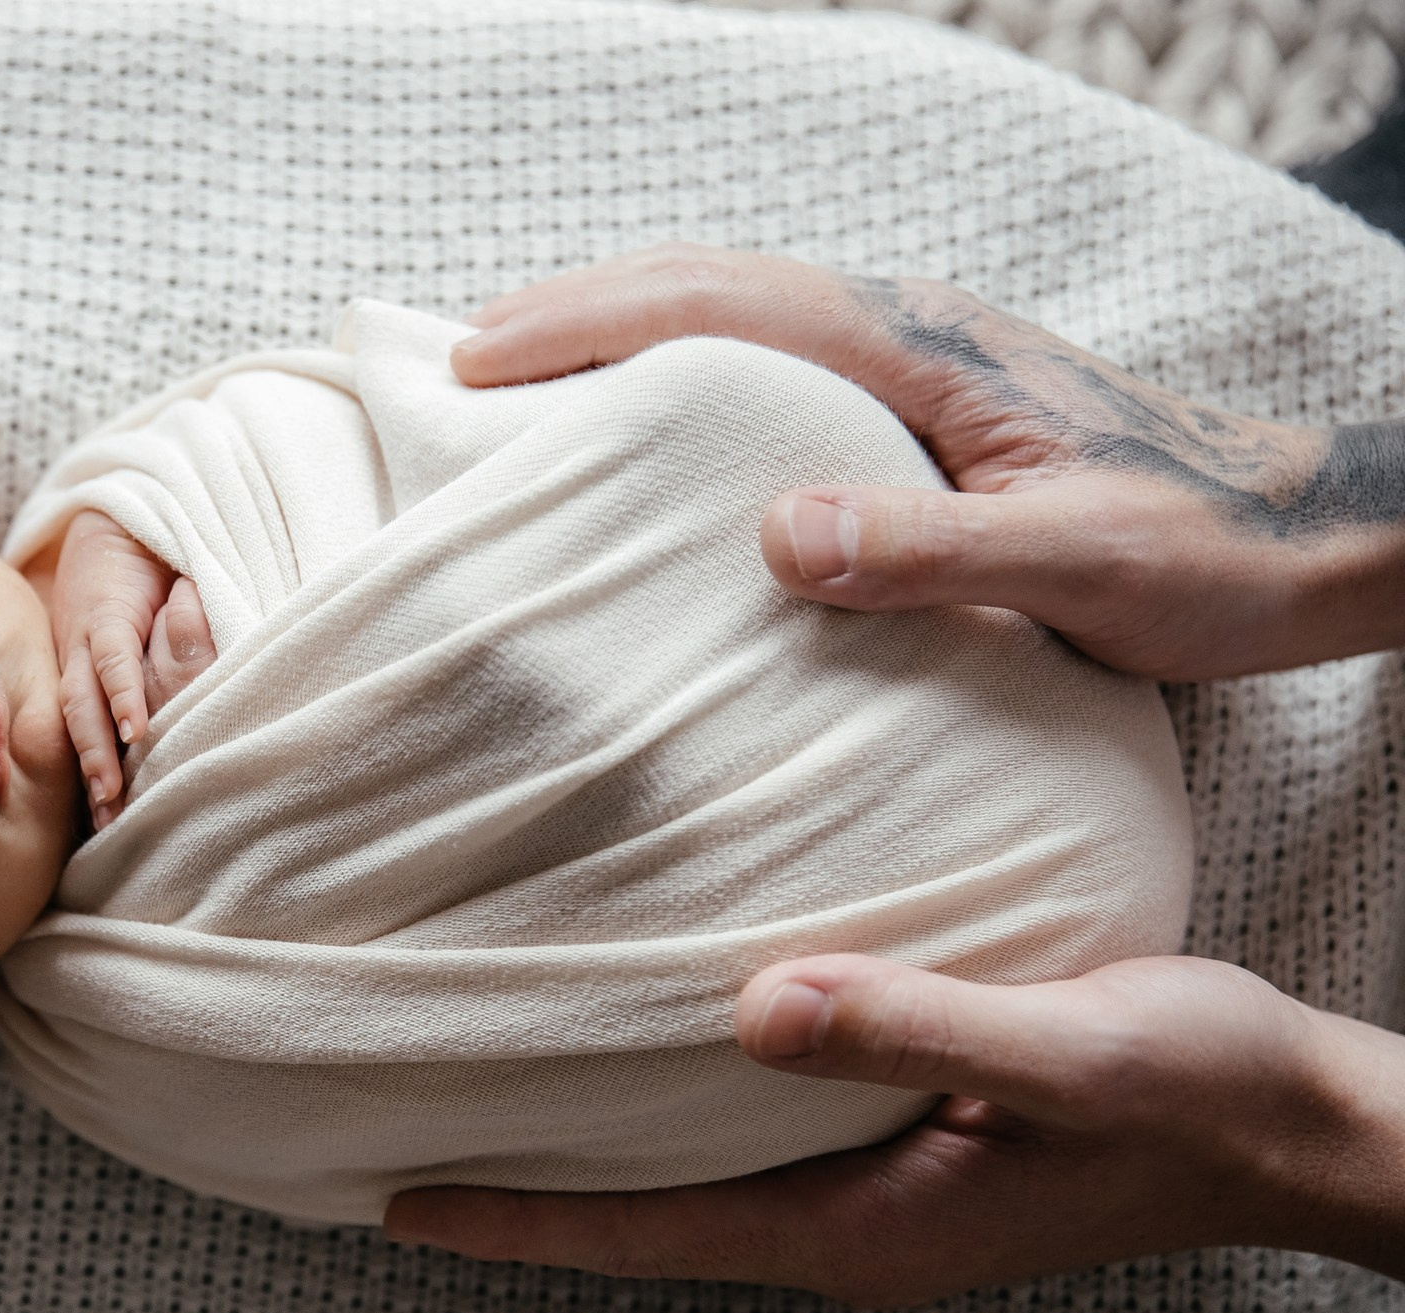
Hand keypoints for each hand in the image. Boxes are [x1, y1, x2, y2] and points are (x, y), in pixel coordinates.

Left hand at [48, 509, 216, 828]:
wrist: (125, 512)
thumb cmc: (139, 577)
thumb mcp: (146, 635)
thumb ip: (157, 675)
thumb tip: (172, 732)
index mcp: (82, 673)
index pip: (83, 735)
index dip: (96, 778)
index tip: (107, 829)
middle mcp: (76, 663)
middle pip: (77, 732)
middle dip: (91, 781)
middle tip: (106, 832)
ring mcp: (86, 639)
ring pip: (84, 705)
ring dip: (96, 752)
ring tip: (110, 797)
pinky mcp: (105, 610)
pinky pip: (111, 659)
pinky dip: (122, 694)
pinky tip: (133, 730)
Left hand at [385, 954, 1404, 1304]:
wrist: (1301, 1124)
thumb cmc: (1201, 1093)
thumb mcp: (1070, 1050)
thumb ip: (917, 1027)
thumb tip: (753, 1004)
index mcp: (863, 1230)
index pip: (648, 1234)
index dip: (520, 1221)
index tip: (394, 1204)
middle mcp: (847, 1228)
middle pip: (642, 1220)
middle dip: (522, 1196)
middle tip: (388, 1143)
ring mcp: (870, 1192)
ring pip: (686, 1180)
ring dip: (583, 1152)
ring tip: (469, 1101)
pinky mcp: (896, 1144)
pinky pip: (744, 1138)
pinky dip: (664, 1108)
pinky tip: (625, 1053)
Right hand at [454, 244, 1404, 679]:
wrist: (1318, 534)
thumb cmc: (1213, 557)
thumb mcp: (1081, 565)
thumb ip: (933, 548)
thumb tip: (773, 532)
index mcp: (928, 354)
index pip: (726, 312)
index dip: (592, 330)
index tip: (478, 361)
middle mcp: (913, 335)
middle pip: (712, 286)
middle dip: (576, 308)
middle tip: (455, 354)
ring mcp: (921, 362)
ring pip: (738, 313)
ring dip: (622, 327)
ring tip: (520, 371)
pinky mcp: (929, 406)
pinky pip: (772, 361)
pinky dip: (683, 367)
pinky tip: (652, 423)